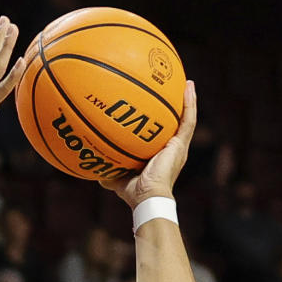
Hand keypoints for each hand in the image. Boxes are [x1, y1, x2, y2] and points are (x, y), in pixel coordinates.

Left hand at [100, 78, 196, 205]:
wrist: (148, 198)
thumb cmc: (134, 193)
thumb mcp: (117, 178)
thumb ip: (108, 169)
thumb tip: (92, 165)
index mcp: (161, 155)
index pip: (163, 134)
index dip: (163, 121)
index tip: (159, 106)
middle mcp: (172, 150)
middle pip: (177, 123)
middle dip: (176, 106)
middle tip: (175, 88)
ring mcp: (178, 147)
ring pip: (186, 119)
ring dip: (187, 100)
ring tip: (187, 82)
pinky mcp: (180, 145)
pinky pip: (188, 120)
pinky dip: (189, 103)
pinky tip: (188, 86)